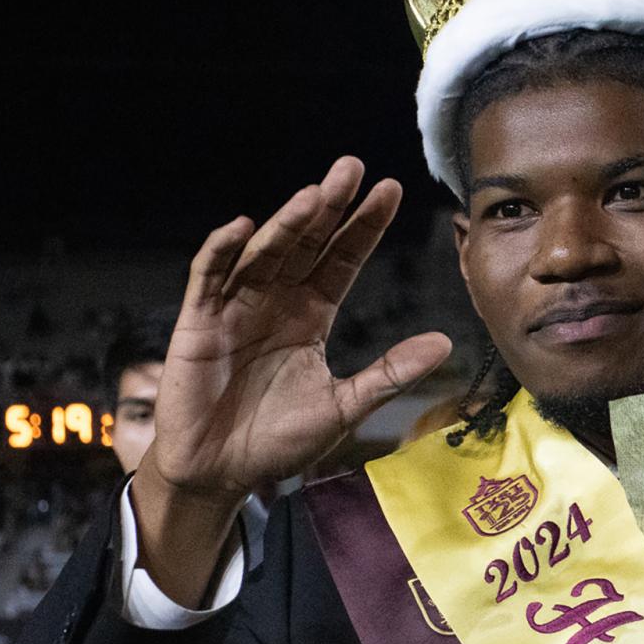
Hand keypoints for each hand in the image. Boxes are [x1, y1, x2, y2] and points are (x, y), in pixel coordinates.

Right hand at [138, 155, 452, 506]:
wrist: (218, 475)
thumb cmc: (276, 444)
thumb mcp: (343, 408)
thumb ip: (389, 374)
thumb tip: (446, 343)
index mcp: (310, 317)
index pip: (341, 261)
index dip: (363, 228)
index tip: (390, 190)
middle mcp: (275, 303)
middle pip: (305, 245)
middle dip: (329, 208)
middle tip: (353, 168)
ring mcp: (234, 309)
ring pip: (264, 254)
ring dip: (287, 224)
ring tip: (315, 196)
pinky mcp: (197, 323)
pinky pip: (210, 277)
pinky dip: (223, 251)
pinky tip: (246, 227)